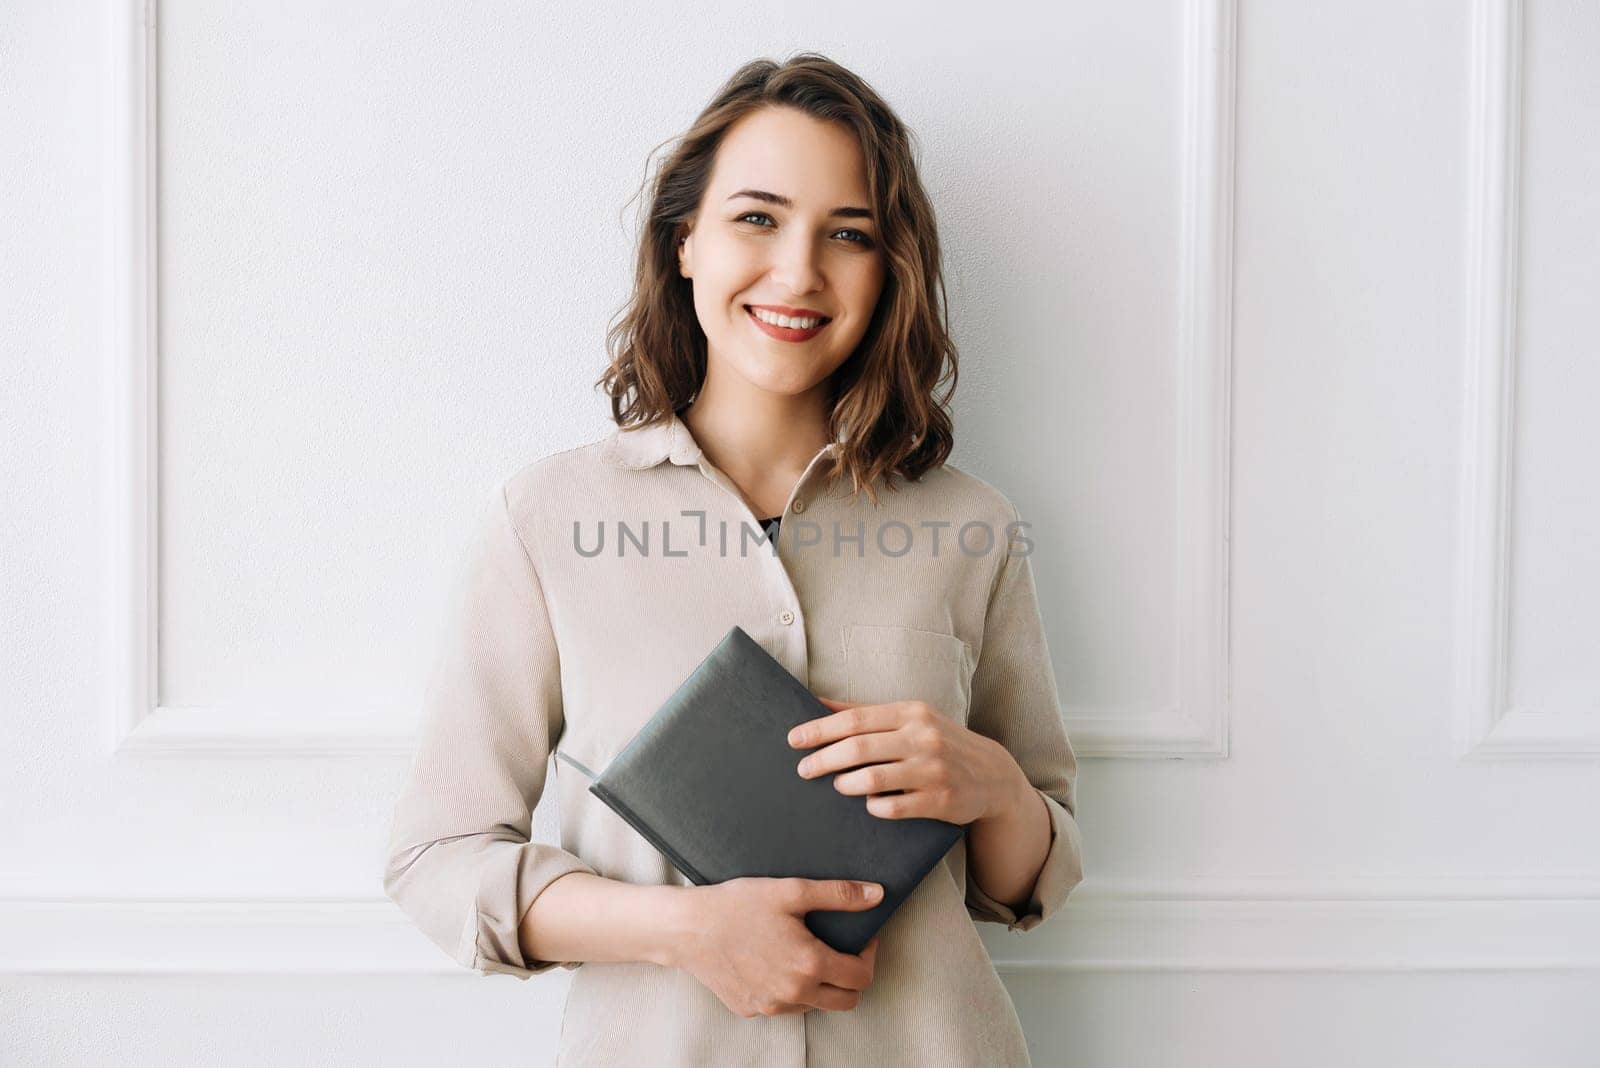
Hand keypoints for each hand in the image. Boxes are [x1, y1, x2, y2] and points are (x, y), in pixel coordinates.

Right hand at [669, 877, 881, 1017]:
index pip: (862, 977)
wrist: (687, 928)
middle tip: (842, 951)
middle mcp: (793, 993)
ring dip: (822, 985)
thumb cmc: (737, 905)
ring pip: (816, 1006)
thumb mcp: (791, 891)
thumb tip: (877, 895)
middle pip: (847, 1001)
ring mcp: (771, 1006)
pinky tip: (777, 962)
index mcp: (808, 964)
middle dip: (852, 978)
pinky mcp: (751, 1010)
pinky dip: (791, 990)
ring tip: (807, 953)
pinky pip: (785, 1007)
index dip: (869, 956)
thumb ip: (839, 894)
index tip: (861, 939)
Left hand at [789, 696, 1024, 825]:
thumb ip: (864, 712)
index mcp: (911, 712)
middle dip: (824, 759)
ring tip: (836, 786)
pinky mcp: (941, 800)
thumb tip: (816, 701)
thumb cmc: (939, 741)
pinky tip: (869, 805)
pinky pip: (896, 807)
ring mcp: (933, 770)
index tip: (794, 740)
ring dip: (846, 784)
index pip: (855, 719)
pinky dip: (875, 807)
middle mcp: (923, 737)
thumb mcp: (909, 718)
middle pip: (859, 748)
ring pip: (874, 778)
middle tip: (804, 770)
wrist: (992, 774)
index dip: (820, 730)